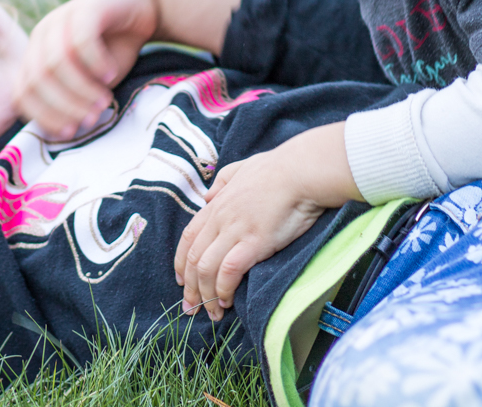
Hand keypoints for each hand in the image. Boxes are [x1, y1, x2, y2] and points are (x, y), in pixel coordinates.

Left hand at [16, 0, 159, 136]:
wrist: (144, 4)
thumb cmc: (114, 49)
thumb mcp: (90, 81)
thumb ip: (73, 100)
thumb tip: (63, 134)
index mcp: (35, 54)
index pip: (21, 93)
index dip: (43, 117)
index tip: (71, 133)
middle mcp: (42, 34)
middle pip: (37, 80)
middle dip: (64, 106)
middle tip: (92, 119)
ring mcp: (61, 17)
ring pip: (57, 63)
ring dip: (82, 90)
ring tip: (104, 102)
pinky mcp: (86, 7)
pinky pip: (82, 42)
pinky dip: (96, 65)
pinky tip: (111, 74)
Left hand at [173, 123, 358, 320]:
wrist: (301, 171)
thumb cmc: (278, 169)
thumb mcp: (241, 167)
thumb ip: (222, 181)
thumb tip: (207, 197)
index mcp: (217, 204)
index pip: (189, 237)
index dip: (181, 262)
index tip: (181, 281)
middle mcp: (220, 219)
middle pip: (193, 258)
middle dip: (189, 287)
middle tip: (190, 308)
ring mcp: (235, 230)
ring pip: (206, 268)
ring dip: (205, 294)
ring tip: (210, 313)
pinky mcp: (253, 242)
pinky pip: (228, 271)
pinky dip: (224, 289)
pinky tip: (228, 301)